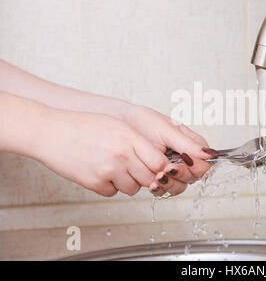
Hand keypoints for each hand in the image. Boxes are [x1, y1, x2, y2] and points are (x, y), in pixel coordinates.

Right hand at [35, 108, 173, 196]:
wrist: (50, 132)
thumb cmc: (83, 126)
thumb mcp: (117, 126)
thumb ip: (138, 142)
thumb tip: (159, 159)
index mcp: (130, 138)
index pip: (160, 162)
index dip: (162, 168)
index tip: (159, 168)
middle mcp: (122, 156)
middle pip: (150, 178)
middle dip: (146, 176)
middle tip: (135, 168)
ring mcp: (108, 171)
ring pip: (133, 189)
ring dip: (127, 182)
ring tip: (113, 167)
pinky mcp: (94, 183)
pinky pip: (112, 192)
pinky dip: (108, 186)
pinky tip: (99, 171)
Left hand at [122, 105, 216, 195]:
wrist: (121, 124)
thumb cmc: (144, 122)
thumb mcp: (167, 130)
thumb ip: (188, 144)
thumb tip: (211, 154)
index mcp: (193, 146)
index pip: (205, 164)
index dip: (196, 166)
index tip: (184, 161)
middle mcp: (184, 159)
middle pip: (193, 177)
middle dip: (180, 175)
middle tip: (168, 168)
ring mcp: (172, 169)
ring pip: (180, 186)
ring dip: (170, 184)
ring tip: (158, 176)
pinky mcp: (158, 177)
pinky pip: (165, 189)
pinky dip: (159, 189)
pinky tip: (152, 184)